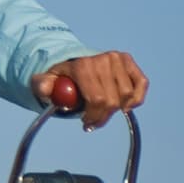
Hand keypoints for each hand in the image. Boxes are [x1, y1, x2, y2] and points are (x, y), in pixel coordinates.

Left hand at [30, 51, 147, 130]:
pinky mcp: (128, 61)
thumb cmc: (61, 76)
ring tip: (105, 111)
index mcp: (82, 65)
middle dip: (102, 116)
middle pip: (111, 101)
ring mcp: (116, 58)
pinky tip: (126, 106)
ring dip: (117, 109)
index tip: (86, 124)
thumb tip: (47, 89)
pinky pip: (141, 83)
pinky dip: (137, 97)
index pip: (97, 99)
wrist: (74, 61)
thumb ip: (42, 85)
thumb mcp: (46, 80)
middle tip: (94, 121)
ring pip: (126, 95)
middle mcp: (101, 59)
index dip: (94, 116)